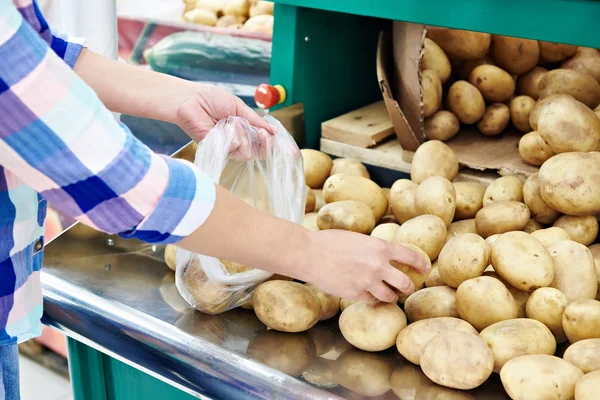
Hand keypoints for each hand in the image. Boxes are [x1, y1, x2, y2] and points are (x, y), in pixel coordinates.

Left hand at [175, 83, 274, 142]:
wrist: (191, 100)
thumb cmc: (211, 99)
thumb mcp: (239, 107)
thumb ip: (256, 120)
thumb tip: (274, 131)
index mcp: (243, 129)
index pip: (262, 142)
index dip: (272, 143)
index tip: (283, 144)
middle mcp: (237, 140)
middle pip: (258, 151)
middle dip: (264, 142)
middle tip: (263, 134)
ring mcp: (227, 147)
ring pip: (247, 152)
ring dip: (245, 136)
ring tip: (234, 124)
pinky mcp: (218, 151)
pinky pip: (234, 150)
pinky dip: (234, 137)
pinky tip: (226, 127)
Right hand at [299, 229, 430, 302]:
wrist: (310, 254)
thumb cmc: (330, 242)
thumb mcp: (359, 238)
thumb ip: (374, 248)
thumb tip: (385, 256)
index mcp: (380, 248)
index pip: (410, 257)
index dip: (421, 264)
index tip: (424, 269)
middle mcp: (378, 266)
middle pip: (405, 283)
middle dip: (408, 287)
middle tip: (406, 288)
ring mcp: (367, 282)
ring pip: (390, 296)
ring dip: (391, 296)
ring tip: (387, 294)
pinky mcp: (356, 294)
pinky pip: (371, 299)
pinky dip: (372, 297)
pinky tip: (366, 292)